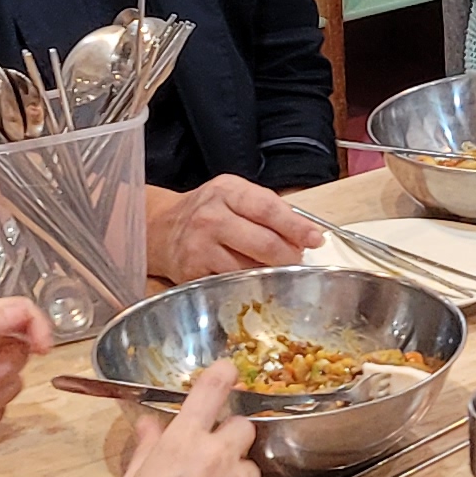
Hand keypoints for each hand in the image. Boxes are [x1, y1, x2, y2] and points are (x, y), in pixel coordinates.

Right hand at [48, 362, 270, 476]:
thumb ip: (147, 447)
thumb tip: (150, 423)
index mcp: (182, 442)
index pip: (212, 390)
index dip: (223, 375)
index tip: (229, 370)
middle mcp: (218, 456)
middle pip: (241, 427)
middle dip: (228, 440)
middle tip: (209, 466)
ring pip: (248, 469)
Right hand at [152, 174, 328, 282]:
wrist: (160, 228)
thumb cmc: (206, 210)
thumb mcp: (233, 195)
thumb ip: (266, 209)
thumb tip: (303, 234)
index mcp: (227, 191)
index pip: (268, 209)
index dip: (296, 226)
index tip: (315, 239)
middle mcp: (211, 217)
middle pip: (263, 243)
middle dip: (288, 255)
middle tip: (298, 259)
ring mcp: (200, 247)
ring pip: (249, 268)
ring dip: (271, 272)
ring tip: (277, 268)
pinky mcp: (192, 273)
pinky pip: (231, 283)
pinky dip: (248, 284)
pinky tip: (254, 280)